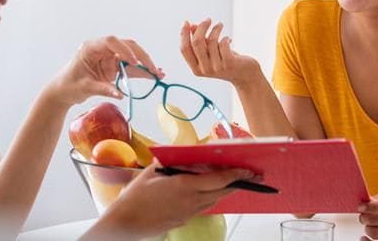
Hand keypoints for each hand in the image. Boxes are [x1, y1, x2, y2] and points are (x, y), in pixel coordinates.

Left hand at [44, 36, 163, 106]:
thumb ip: (103, 89)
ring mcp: (109, 58)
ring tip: (158, 73)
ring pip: (131, 57)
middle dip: (141, 57)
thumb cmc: (68, 85)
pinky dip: (141, 72)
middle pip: (126, 47)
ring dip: (145, 65)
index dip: (124, 49)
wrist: (63, 92)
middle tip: (152, 68)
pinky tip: (153, 75)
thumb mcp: (85, 87)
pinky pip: (130, 68)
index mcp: (91, 48)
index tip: (133, 61)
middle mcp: (102, 50)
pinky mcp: (113, 67)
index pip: (110, 42)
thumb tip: (120, 94)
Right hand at [96, 160, 253, 239]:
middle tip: (252, 176)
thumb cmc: (135, 198)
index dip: (235, 174)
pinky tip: (209, 193)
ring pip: (214, 201)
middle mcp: (191, 201)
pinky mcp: (184, 220)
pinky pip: (203, 207)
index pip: (218, 180)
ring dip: (225, 191)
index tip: (247, 170)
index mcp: (185, 186)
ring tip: (234, 182)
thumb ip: (170, 161)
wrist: (125, 223)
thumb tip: (181, 153)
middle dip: (238, 183)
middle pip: (222, 192)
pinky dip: (210, 198)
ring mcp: (188, 212)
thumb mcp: (152, 171)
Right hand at [180, 19, 259, 86]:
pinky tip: (229, 39)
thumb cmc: (226, 61)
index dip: (183, 34)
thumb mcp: (211, 52)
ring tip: (220, 25)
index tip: (186, 22)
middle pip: (196, 42)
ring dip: (216, 29)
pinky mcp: (229, 63)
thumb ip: (201, 41)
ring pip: (211, 40)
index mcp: (196, 69)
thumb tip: (192, 26)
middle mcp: (205, 70)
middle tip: (208, 20)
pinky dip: (226, 38)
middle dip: (201, 27)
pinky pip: (223, 43)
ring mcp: (217, 68)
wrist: (245, 75)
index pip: (184, 49)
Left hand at [358, 194, 377, 240]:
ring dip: (367, 228)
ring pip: (373, 233)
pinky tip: (364, 237)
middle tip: (362, 216)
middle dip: (364, 217)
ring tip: (370, 225)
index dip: (372, 207)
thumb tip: (362, 203)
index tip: (360, 207)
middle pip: (375, 220)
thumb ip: (375, 201)